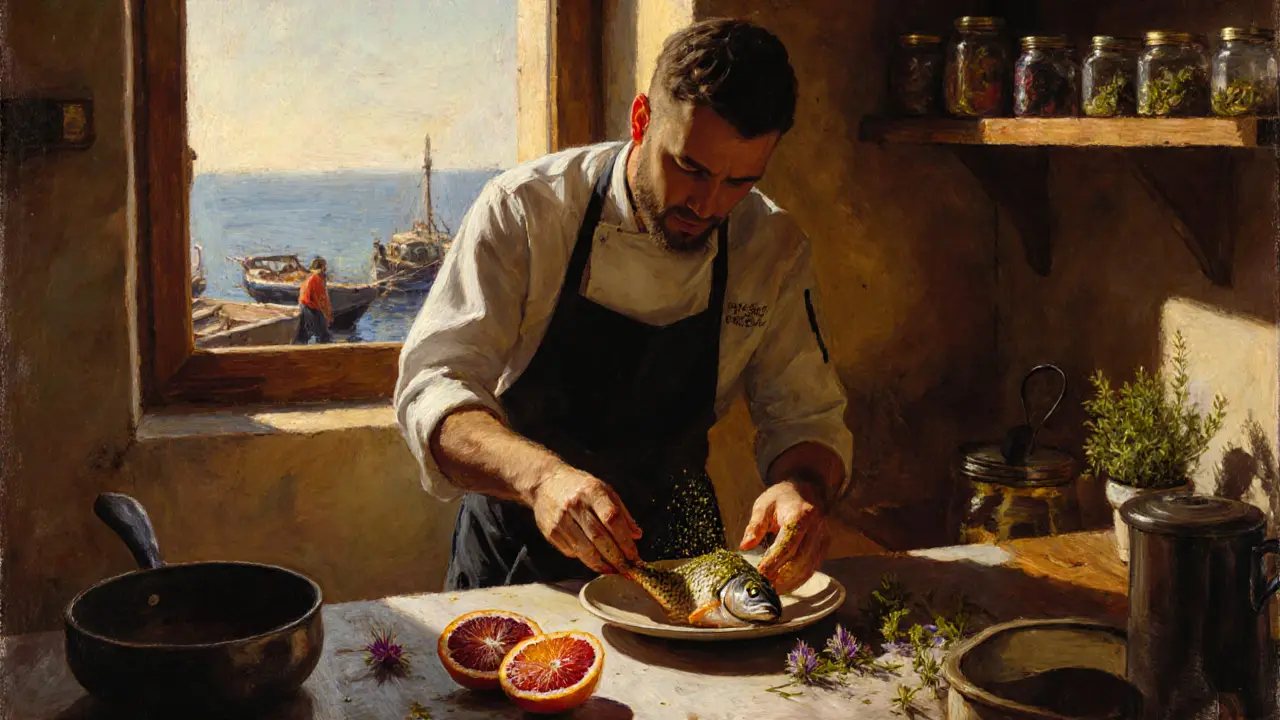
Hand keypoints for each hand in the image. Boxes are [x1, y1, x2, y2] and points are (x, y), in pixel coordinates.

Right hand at [527, 465, 642, 573]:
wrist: (545, 483)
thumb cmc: (580, 487)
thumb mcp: (605, 490)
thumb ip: (622, 513)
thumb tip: (636, 535)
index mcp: (592, 491)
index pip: (612, 519)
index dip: (624, 540)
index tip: (633, 554)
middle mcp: (575, 505)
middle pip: (599, 538)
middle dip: (615, 557)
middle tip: (626, 569)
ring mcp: (561, 519)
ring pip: (585, 550)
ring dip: (601, 564)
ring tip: (612, 570)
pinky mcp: (551, 532)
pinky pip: (572, 552)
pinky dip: (585, 559)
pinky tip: (594, 560)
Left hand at [739, 480, 829, 594]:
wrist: (807, 489)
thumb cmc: (782, 497)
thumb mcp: (764, 505)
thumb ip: (755, 526)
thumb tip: (744, 546)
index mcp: (801, 515)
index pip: (788, 544)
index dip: (774, 561)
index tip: (760, 573)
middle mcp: (816, 527)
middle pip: (800, 559)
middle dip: (782, 576)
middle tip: (764, 586)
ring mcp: (823, 537)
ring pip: (808, 567)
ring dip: (790, 582)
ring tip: (772, 590)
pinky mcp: (825, 546)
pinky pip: (813, 567)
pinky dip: (798, 579)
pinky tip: (784, 585)